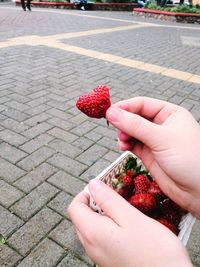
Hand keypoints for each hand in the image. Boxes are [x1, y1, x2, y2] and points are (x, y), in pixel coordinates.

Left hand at [68, 179, 191, 266]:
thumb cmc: (154, 250)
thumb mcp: (131, 217)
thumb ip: (108, 199)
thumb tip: (92, 185)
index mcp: (92, 233)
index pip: (74, 207)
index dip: (85, 194)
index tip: (102, 189)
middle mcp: (91, 246)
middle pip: (80, 217)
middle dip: (94, 203)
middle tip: (114, 198)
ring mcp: (99, 256)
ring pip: (91, 228)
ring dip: (102, 215)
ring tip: (122, 211)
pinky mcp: (109, 260)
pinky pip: (100, 238)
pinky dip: (108, 227)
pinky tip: (126, 226)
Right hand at [106, 97, 199, 217]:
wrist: (198, 190)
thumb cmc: (190, 159)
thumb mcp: (162, 138)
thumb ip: (135, 125)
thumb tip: (112, 113)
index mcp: (169, 113)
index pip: (142, 104)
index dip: (125, 107)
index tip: (110, 112)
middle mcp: (161, 125)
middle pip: (135, 117)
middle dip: (123, 122)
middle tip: (115, 128)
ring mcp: (154, 140)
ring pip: (131, 131)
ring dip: (123, 134)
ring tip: (122, 141)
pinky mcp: (148, 154)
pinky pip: (132, 144)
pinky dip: (125, 145)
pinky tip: (124, 147)